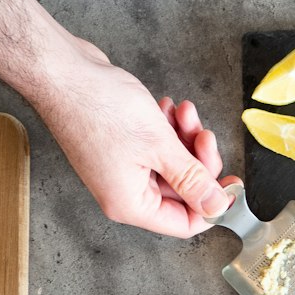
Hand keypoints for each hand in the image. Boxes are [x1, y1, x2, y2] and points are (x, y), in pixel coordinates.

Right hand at [33, 38, 231, 236]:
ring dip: (185, 138)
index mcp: (130, 204)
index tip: (233, 183)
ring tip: (183, 112)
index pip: (184, 224)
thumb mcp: (159, 146)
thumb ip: (192, 180)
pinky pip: (158, 147)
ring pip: (173, 164)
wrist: (61, 71)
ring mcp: (122, 168)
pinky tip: (166, 108)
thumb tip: (217, 207)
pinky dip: (168, 129)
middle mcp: (124, 192)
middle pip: (182, 192)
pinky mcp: (121, 146)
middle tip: (204, 135)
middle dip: (198, 160)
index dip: (212, 205)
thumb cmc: (98, 107)